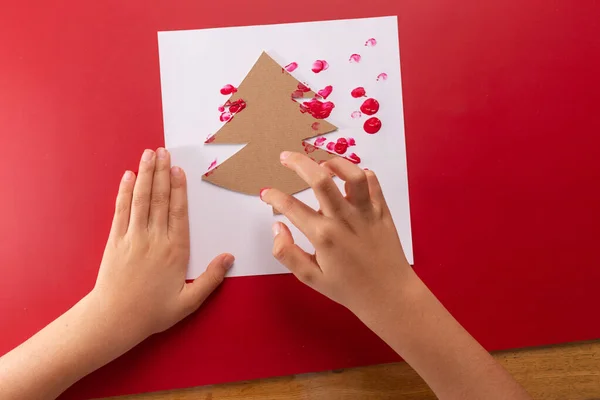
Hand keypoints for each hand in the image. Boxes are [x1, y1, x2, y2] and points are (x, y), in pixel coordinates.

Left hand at [92, 148, 233, 339]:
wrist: (114, 319)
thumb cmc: (153, 312)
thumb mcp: (189, 301)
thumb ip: (211, 278)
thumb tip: (229, 257)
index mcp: (174, 250)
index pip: (178, 212)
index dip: (179, 189)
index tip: (179, 170)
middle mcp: (154, 238)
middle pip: (160, 199)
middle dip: (162, 173)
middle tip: (164, 151)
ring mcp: (133, 237)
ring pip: (141, 199)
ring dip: (146, 175)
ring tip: (149, 154)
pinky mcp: (116, 240)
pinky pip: (122, 210)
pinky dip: (125, 192)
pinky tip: (129, 176)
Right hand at [260, 151, 412, 314]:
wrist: (389, 296)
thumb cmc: (349, 289)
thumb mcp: (310, 278)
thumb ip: (287, 252)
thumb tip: (276, 227)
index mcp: (323, 236)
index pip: (290, 206)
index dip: (273, 196)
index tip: (266, 193)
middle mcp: (344, 220)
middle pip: (320, 179)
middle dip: (298, 163)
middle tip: (286, 158)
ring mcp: (366, 213)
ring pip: (352, 175)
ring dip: (334, 163)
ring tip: (322, 164)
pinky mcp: (382, 211)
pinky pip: (373, 183)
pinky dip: (361, 174)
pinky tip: (349, 178)